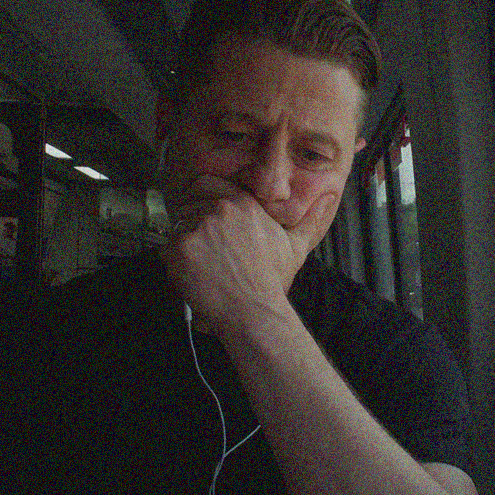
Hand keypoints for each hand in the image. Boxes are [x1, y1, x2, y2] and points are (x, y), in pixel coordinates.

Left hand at [162, 175, 335, 333]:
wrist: (254, 311)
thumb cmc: (271, 282)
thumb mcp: (295, 246)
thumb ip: (309, 218)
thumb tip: (328, 197)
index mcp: (242, 203)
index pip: (207, 184)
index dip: (203, 201)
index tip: (206, 220)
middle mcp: (219, 209)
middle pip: (188, 204)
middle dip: (192, 224)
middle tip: (205, 250)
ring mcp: (198, 227)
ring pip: (177, 226)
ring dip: (184, 244)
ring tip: (204, 267)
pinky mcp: (180, 247)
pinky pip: (167, 248)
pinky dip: (175, 263)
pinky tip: (195, 276)